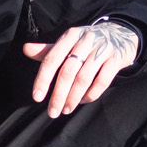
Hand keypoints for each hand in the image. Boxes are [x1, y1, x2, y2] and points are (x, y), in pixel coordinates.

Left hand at [23, 19, 139, 116]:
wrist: (120, 35)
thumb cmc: (87, 43)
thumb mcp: (68, 43)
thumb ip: (48, 50)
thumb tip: (25, 49)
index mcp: (70, 36)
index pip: (52, 59)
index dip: (43, 79)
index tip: (37, 97)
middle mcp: (86, 40)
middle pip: (68, 71)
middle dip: (58, 94)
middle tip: (52, 112)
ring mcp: (102, 49)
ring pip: (84, 78)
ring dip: (73, 97)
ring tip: (66, 109)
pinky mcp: (116, 59)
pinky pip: (102, 81)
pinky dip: (91, 94)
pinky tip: (83, 101)